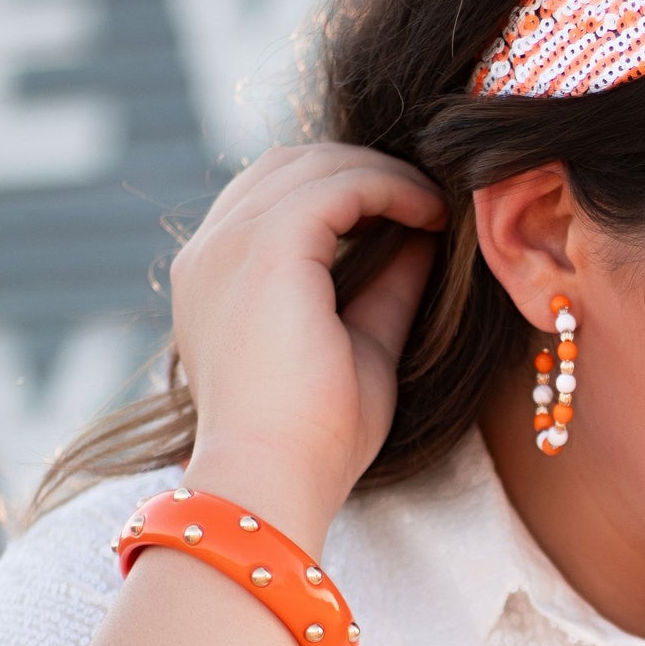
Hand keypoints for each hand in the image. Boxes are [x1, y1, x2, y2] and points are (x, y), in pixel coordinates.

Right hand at [171, 143, 446, 547]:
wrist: (274, 481)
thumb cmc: (314, 442)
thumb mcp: (360, 350)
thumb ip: (385, 290)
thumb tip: (423, 238)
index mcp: (216, 280)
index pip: (273, 198)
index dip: (343, 191)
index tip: (407, 214)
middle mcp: (210, 252)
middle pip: (289, 166)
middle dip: (362, 170)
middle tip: (428, 198)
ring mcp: (229, 243)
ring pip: (312, 164)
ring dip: (381, 174)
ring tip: (435, 205)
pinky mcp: (266, 246)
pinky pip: (338, 185)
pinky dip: (390, 188)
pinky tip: (431, 216)